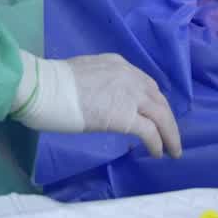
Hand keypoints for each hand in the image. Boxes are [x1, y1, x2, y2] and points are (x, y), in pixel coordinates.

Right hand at [11, 53, 182, 159]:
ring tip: (172, 150)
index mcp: (118, 64)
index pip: (145, 83)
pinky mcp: (126, 116)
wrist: (45, 88)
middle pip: (158, 99)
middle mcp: (129, 76)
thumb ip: (99, 84)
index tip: (155, 114)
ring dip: (170, 134)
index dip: (153, 101)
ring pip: (161, 115)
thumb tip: (100, 98)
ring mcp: (130, 95)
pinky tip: (157, 153)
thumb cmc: (53, 83)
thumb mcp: (83, 74)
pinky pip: (150, 132)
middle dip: (167, 119)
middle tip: (171, 135)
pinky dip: (158, 143)